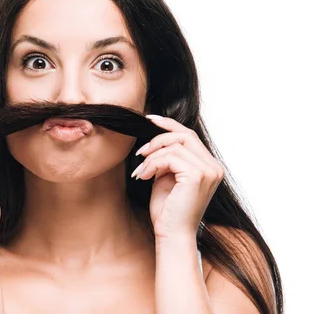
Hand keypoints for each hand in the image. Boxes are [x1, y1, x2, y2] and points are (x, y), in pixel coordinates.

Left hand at [131, 115, 224, 240]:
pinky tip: (144, 176)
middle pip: (184, 135)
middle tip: (140, 153)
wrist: (172, 235)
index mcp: (210, 166)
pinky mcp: (197, 176)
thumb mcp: (167, 177)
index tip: (149, 119)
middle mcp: (214, 167)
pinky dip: (152, 164)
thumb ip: (168, 158)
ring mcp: (209, 171)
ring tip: (141, 171)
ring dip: (151, 156)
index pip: (189, 135)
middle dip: (158, 139)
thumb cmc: (168, 210)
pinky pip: (170, 157)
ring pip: (174, 146)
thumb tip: (157, 139)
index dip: (169, 124)